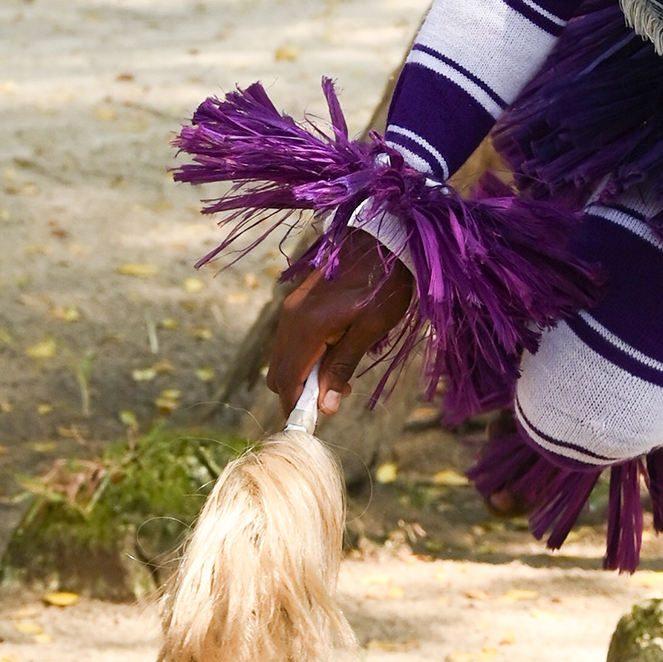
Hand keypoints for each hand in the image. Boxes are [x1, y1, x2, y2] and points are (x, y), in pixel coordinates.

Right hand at [266, 228, 413, 417]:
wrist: (382, 237)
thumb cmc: (384, 284)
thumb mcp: (370, 329)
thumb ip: (343, 367)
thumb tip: (326, 407)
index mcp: (306, 328)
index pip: (287, 382)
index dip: (295, 408)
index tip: (312, 424)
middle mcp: (290, 320)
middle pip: (278, 373)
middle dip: (298, 393)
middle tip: (335, 395)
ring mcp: (291, 309)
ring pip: (283, 357)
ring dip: (303, 374)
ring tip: (340, 372)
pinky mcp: (298, 303)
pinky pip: (291, 341)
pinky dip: (305, 356)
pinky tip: (335, 350)